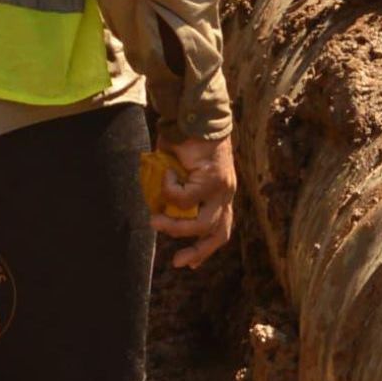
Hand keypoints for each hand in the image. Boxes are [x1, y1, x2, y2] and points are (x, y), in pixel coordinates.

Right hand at [150, 135, 235, 269]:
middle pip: (216, 232)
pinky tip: (166, 176)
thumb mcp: (178, 174)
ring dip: (174, 226)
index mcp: (221, 193)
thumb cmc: (185, 141)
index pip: (221, 228)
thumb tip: (156, 210)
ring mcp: (223, 187)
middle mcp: (226, 192)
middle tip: (176, 261)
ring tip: (155, 220)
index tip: (189, 265)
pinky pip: (185, 197)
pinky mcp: (214, 179)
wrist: (196, 115)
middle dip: (196, 251)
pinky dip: (169, 190)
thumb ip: (174, 192)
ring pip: (200, 223)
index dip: (207, 248)